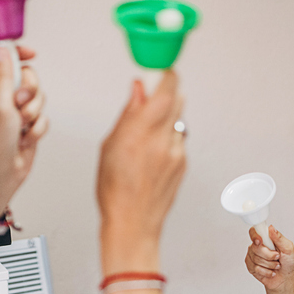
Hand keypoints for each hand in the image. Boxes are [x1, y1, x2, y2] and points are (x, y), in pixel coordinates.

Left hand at [0, 45, 48, 216]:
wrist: (4, 175)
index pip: (3, 59)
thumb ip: (3, 76)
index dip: (18, 53)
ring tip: (21, 127)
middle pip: (28, 76)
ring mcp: (16, 112)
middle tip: (19, 104)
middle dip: (30, 90)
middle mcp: (2, 97)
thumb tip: (2, 50)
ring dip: (34, 113)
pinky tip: (25, 140)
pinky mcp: (29, 125)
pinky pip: (44, 117)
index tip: (32, 54)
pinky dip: (38, 129)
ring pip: (39, 97)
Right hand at [96, 72, 185, 270]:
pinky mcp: (183, 163)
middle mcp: (162, 140)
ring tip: (147, 133)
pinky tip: (153, 153)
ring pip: (178, 119)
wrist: (133, 223)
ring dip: (166, 116)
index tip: (161, 70)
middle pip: (176, 99)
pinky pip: (179, 139)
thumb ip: (128, 114)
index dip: (166, 75)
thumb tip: (137, 89)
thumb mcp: (110, 147)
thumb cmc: (114, 191)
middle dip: (166, 93)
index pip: (165, 90)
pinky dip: (168, 137)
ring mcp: (176, 152)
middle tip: (153, 96)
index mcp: (139, 132)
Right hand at [245, 226, 293, 292]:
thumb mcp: (288, 248)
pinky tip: (270, 271)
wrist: (286, 278)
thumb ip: (279, 238)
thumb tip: (271, 228)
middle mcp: (258, 246)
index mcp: (266, 239)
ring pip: (255, 259)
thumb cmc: (288, 263)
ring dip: (269, 264)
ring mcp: (252, 256)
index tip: (260, 241)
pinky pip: (255, 268)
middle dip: (268, 255)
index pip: (254, 231)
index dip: (255, 236)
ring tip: (275, 265)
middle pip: (255, 247)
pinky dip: (266, 271)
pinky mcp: (251, 266)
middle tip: (277, 257)